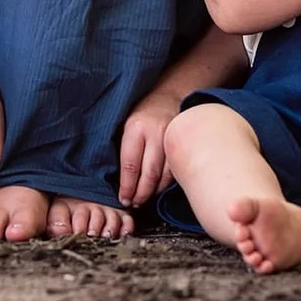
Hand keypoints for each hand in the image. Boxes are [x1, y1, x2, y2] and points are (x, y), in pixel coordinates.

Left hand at [117, 93, 178, 207]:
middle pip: (149, 173)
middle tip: (134, 203)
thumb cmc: (142, 113)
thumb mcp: (125, 125)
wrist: (168, 96)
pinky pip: (175, 170)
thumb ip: (123, 148)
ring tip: (145, 199)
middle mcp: (155, 133)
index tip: (123, 199)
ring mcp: (172, 139)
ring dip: (154, 192)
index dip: (127, 187)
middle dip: (141, 194)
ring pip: (164, 175)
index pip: (130, 165)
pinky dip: (166, 184)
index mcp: (136, 128)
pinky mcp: (183, 144)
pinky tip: (158, 189)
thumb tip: (117, 180)